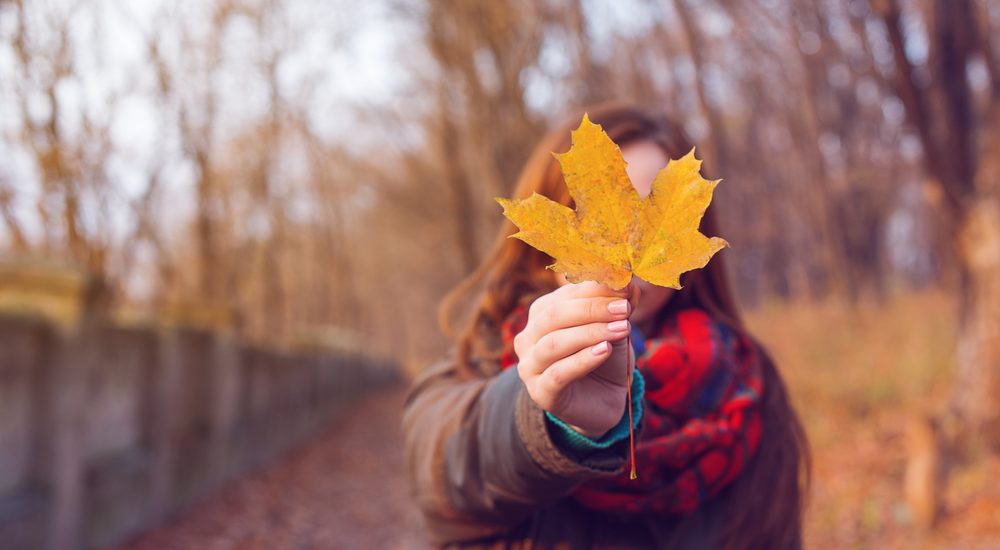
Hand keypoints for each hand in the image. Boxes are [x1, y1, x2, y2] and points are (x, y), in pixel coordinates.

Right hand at [514, 281, 639, 438]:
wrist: (603, 402)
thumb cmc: (604, 358)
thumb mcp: (614, 327)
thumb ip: (620, 305)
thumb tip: (630, 282)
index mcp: (542, 313)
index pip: (565, 294)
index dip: (595, 288)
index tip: (626, 286)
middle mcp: (529, 337)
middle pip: (554, 315)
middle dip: (592, 309)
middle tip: (624, 307)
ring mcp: (530, 366)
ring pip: (554, 343)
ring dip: (590, 333)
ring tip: (622, 329)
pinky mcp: (540, 392)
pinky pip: (558, 373)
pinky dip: (583, 360)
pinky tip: (605, 351)